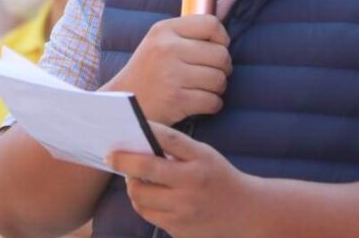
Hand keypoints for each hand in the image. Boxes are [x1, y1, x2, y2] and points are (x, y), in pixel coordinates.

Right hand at [101, 13, 231, 124]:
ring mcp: (171, 75)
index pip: (211, 24)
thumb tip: (230, 0)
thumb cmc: (149, 70)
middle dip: (222, 68)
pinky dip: (211, 105)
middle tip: (208, 73)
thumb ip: (197, 23)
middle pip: (221, 54)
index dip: (221, 38)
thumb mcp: (164, 40)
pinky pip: (213, 102)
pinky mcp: (176, 100)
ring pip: (220, 80)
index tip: (213, 49)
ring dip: (216, 88)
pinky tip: (196, 103)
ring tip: (200, 88)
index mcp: (164, 30)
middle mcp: (167, 48)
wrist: (123, 105)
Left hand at [108, 122, 259, 237]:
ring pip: (140, 195)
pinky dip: (141, 202)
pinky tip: (146, 195)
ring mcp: (185, 208)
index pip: (168, 138)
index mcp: (201, 158)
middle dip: (123, 161)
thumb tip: (136, 144)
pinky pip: (147, 213)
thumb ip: (175, 149)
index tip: (122, 130)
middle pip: (146, 169)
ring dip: (132, 185)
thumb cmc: (218, 177)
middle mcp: (193, 183)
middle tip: (110, 156)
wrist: (247, 212)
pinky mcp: (180, 228)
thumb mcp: (204, 155)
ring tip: (134, 179)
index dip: (143, 130)